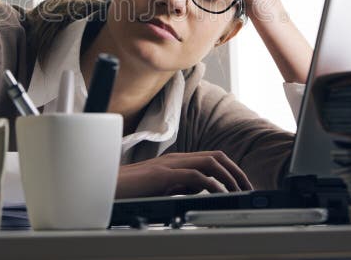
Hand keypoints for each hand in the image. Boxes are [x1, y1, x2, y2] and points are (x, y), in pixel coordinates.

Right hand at [115, 151, 252, 197]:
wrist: (103, 187)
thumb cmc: (128, 190)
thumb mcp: (161, 188)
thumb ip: (179, 185)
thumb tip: (199, 190)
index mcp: (175, 161)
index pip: (211, 158)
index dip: (230, 169)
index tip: (241, 185)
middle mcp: (175, 158)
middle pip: (216, 156)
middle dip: (236, 172)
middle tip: (248, 189)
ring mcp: (169, 165)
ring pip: (210, 162)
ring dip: (229, 177)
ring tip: (239, 192)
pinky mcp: (162, 176)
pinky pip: (194, 175)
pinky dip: (212, 184)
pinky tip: (219, 194)